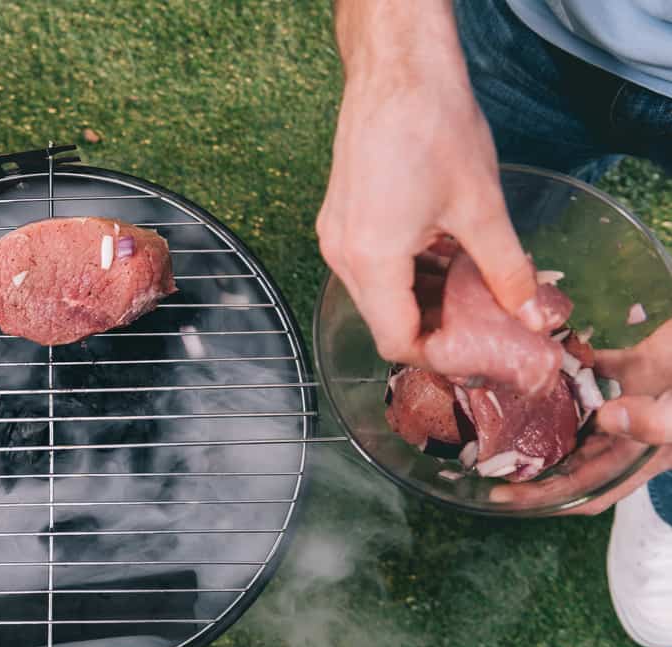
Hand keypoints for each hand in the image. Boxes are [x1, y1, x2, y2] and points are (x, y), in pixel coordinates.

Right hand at [317, 0, 541, 365]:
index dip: (440, 355)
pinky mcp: (339, 218)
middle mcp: (341, 255)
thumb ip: (506, 271)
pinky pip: (369, 266)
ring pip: (376, 295)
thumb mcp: (481, 206)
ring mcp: (335, 235)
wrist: (395, 69)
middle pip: (384, 321)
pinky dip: (404, 273)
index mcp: (371, 260)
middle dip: (434, 329)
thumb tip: (531, 313)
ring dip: (420, 300)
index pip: (397, 340)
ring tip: (468, 287)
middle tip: (483, 323)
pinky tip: (440, 255)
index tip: (479, 350)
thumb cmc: (432, 126)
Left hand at [491, 318, 671, 514]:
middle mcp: (636, 434)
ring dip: (544, 410)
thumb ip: (655, 424)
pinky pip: (594, 367)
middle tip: (483, 448)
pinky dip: (569, 362)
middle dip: (532, 456)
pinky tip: (538, 357)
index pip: (590, 491)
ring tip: (497, 406)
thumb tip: (605, 420)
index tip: (500, 496)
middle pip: (574, 454)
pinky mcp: (639, 364)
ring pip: (579, 411)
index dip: (547, 500)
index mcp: (650, 458)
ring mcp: (636, 398)